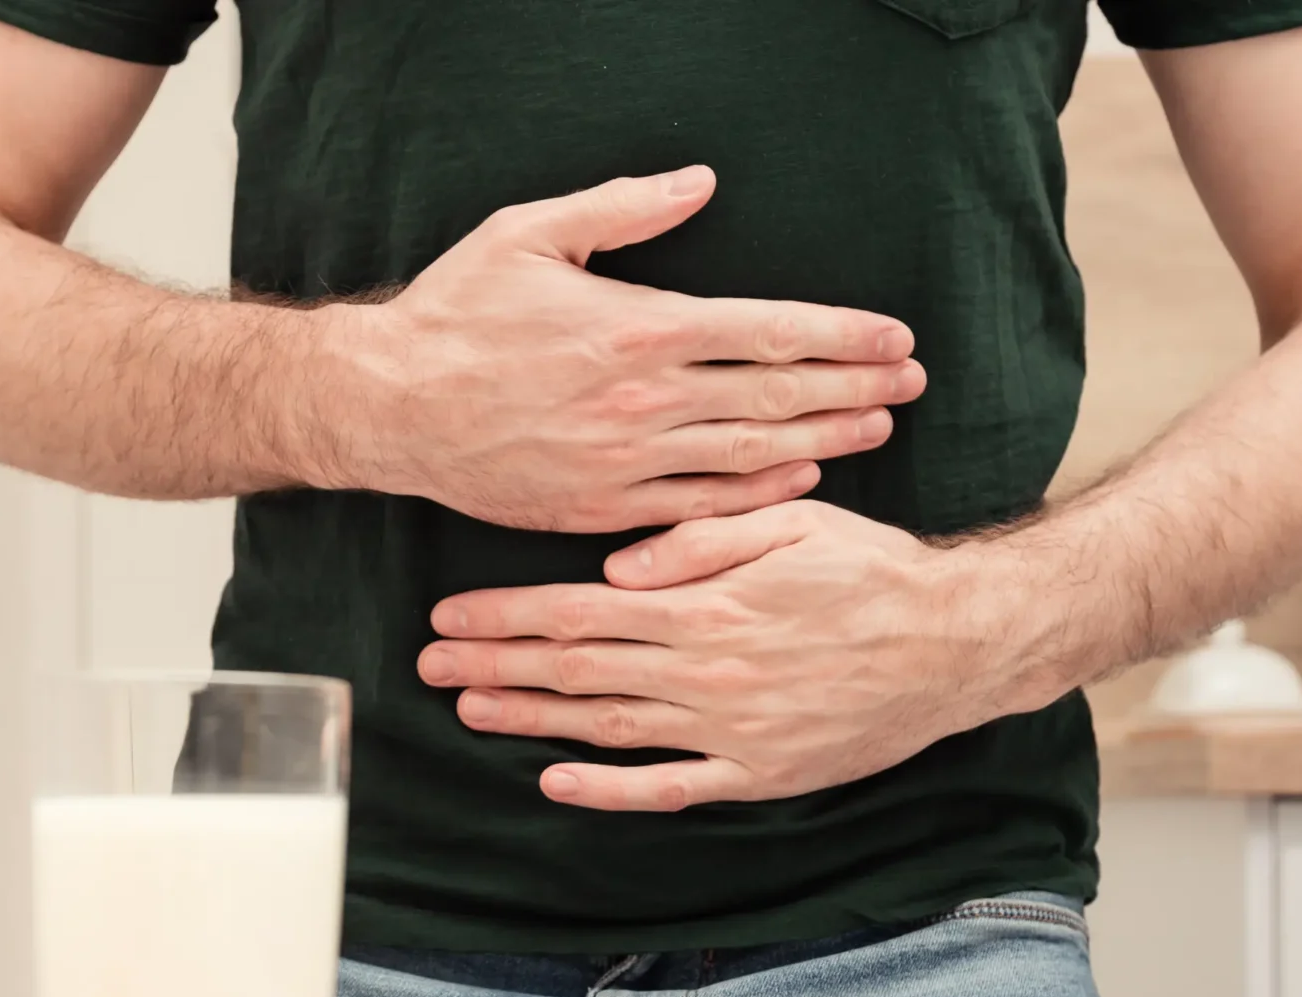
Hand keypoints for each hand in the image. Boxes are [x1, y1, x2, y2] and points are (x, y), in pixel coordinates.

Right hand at [324, 168, 925, 532]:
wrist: (389, 407)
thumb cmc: (455, 314)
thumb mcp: (530, 234)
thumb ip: (623, 208)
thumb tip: (700, 182)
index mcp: (638, 329)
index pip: (769, 332)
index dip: (843, 337)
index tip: (895, 339)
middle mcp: (645, 402)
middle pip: (778, 396)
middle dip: (855, 388)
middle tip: (912, 385)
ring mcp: (627, 463)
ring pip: (751, 454)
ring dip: (824, 439)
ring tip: (877, 427)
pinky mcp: (602, 509)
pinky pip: (700, 506)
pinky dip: (758, 493)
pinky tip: (801, 479)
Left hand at [416, 501, 1056, 809]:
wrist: (953, 646)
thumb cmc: (873, 572)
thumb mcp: (790, 522)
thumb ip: (699, 541)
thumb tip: (616, 569)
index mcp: (706, 606)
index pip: (579, 613)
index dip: (507, 616)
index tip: (449, 616)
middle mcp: (707, 674)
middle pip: (577, 671)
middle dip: (496, 665)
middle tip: (428, 665)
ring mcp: (729, 732)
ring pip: (607, 729)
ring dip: (532, 721)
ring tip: (470, 711)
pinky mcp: (757, 774)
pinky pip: (669, 787)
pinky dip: (608, 789)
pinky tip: (556, 780)